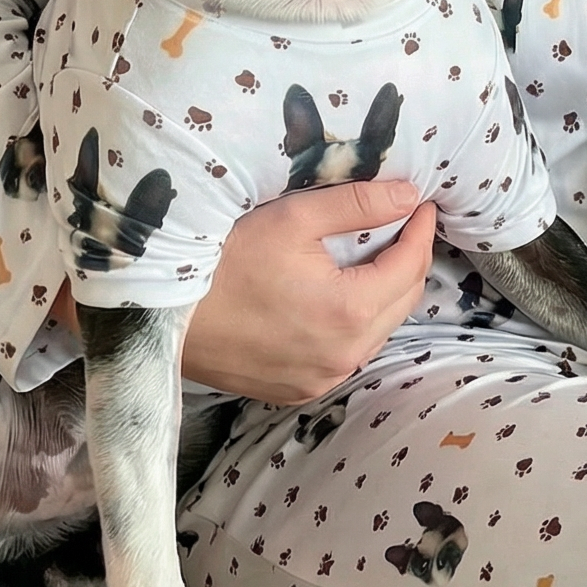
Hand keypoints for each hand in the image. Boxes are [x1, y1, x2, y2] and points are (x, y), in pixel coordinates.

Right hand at [179, 179, 434, 403]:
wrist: (164, 316)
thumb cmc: (224, 259)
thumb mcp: (293, 218)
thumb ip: (358, 205)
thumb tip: (409, 196)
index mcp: (349, 312)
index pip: (410, 266)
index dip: (420, 230)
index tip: (422, 203)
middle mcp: (344, 356)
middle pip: (402, 302)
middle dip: (410, 260)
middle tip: (405, 224)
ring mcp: (321, 380)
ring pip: (378, 331)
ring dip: (385, 293)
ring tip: (378, 255)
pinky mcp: (298, 391)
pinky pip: (348, 354)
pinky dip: (357, 324)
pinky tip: (343, 297)